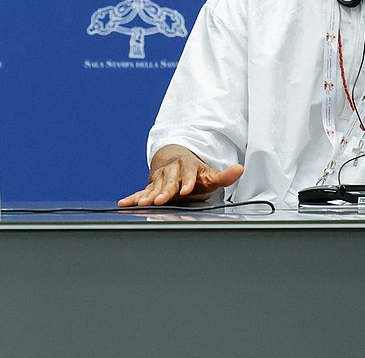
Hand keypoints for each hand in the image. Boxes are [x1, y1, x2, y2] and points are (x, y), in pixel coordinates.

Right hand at [118, 144, 243, 206]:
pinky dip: (132, 197)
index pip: (188, 172)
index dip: (187, 181)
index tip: (186, 189)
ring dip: (147, 195)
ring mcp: (159, 178)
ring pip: (153, 186)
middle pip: (168, 180)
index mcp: (187, 166)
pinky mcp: (150, 186)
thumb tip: (240, 169)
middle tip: (161, 199)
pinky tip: (124, 203)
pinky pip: (140, 192)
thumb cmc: (195, 173)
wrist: (175, 162)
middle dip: (164, 190)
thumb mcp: (210, 174)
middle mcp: (171, 171)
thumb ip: (224, 175)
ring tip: (144, 203)